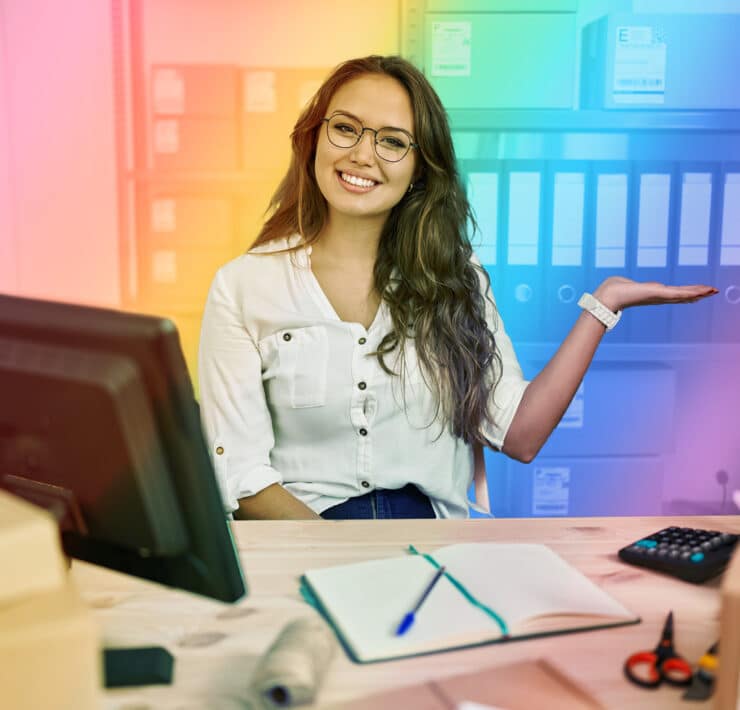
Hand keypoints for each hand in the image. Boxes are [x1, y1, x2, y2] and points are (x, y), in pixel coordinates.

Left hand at [593, 276, 718, 311]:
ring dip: (699, 292)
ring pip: (683, 294)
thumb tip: (621, 282)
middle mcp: (657, 297)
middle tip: (712, 291)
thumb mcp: (624, 283)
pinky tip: (702, 292)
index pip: (672, 294)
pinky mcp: (658, 293)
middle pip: (681, 295)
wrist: (607, 296)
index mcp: (651, 294)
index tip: (696, 294)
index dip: (685, 293)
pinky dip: (691, 292)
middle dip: (697, 293)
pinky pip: (678, 293)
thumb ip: (628, 284)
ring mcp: (659, 296)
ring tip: (713, 290)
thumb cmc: (611, 290)